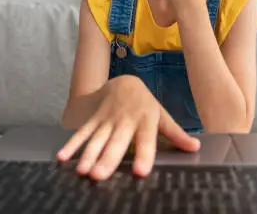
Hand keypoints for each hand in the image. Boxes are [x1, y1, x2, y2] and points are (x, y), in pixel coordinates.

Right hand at [56, 75, 200, 179]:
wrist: (124, 81)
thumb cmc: (146, 104)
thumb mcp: (162, 116)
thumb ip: (176, 134)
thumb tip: (195, 147)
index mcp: (145, 121)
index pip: (145, 140)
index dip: (143, 155)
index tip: (139, 171)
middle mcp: (125, 120)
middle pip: (116, 142)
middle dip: (107, 159)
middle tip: (100, 175)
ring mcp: (107, 119)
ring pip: (97, 138)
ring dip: (88, 154)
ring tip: (82, 170)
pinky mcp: (93, 119)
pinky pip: (81, 132)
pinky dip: (71, 144)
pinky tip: (62, 157)